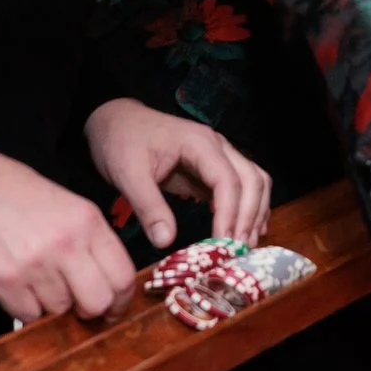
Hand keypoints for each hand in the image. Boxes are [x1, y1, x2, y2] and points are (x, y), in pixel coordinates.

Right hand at [0, 145, 135, 321]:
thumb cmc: (13, 192)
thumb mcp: (67, 205)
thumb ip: (90, 241)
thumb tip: (106, 282)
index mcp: (86, 221)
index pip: (122, 276)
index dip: (121, 300)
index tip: (114, 307)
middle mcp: (65, 243)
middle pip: (97, 302)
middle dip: (90, 310)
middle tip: (79, 305)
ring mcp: (35, 264)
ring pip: (59, 310)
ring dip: (52, 303)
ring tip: (36, 277)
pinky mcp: (5, 281)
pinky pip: (28, 314)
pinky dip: (25, 306)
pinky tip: (17, 281)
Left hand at [84, 98, 271, 249]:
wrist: (115, 121)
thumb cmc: (120, 142)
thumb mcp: (128, 175)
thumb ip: (148, 207)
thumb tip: (166, 242)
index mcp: (199, 143)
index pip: (227, 180)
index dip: (230, 214)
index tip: (224, 243)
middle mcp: (217, 147)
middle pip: (252, 179)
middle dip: (250, 215)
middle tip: (239, 249)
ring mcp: (218, 156)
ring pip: (254, 181)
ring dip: (255, 212)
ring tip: (245, 244)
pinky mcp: (212, 169)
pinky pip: (241, 187)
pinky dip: (248, 208)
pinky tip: (242, 230)